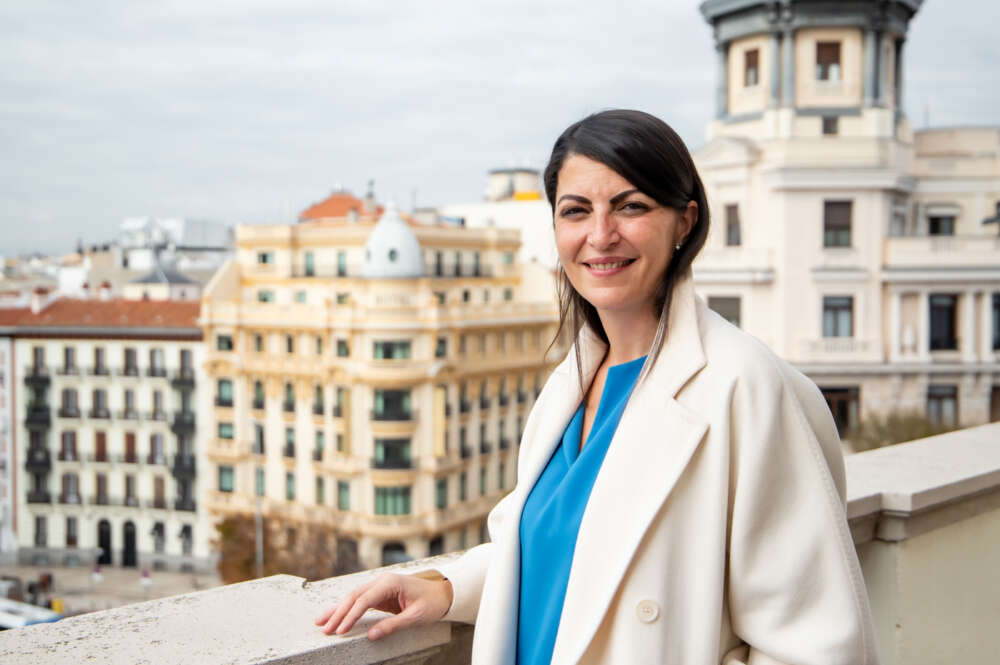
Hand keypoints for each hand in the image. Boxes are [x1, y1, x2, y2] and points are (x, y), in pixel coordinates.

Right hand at [314, 572, 453, 640]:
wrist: (443, 592)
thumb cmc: (432, 602)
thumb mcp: (415, 616)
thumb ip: (393, 625)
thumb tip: (371, 636)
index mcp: (390, 583)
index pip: (364, 600)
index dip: (351, 616)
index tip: (340, 630)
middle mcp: (381, 581)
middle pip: (354, 597)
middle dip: (338, 613)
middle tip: (324, 628)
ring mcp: (379, 586)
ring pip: (353, 598)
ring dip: (338, 610)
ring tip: (321, 622)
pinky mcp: (380, 594)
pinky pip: (360, 602)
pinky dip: (347, 610)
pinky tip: (336, 617)